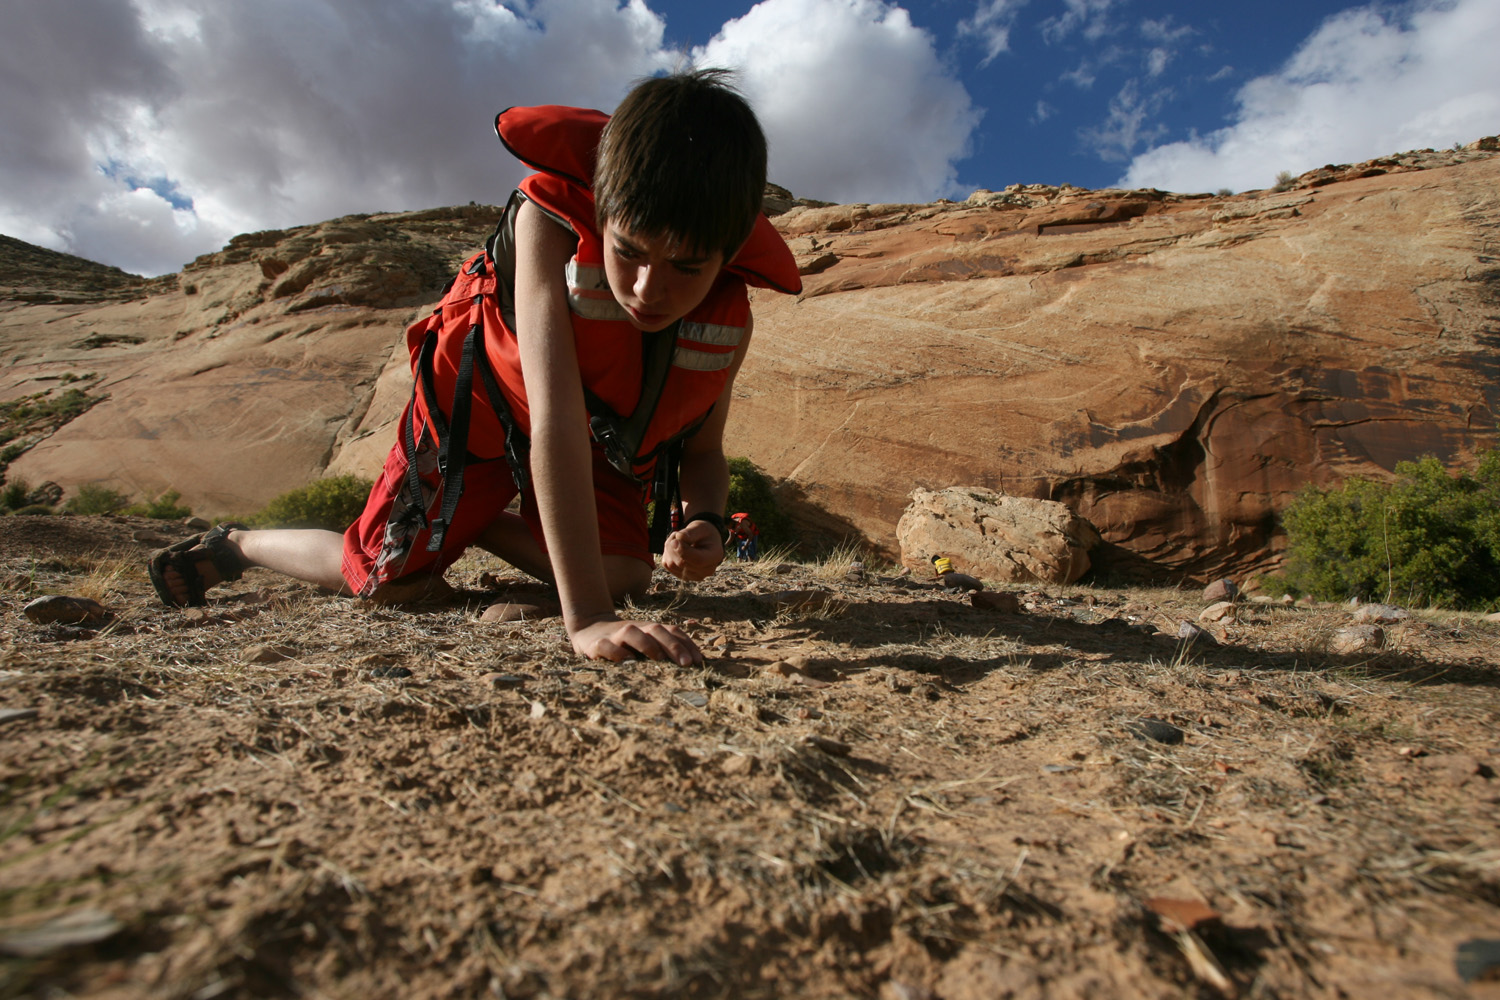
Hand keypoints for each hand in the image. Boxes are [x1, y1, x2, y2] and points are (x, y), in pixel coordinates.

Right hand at [570, 616, 702, 665]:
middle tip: (687, 663)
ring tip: (660, 659)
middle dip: (673, 645)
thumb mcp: (645, 643)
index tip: (698, 661)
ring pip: (632, 633)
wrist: (588, 629)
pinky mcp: (597, 645)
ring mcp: (615, 635)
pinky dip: (617, 653)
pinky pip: (607, 646)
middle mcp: (635, 628)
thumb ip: (663, 650)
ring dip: (648, 644)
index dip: (686, 644)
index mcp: (649, 629)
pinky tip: (627, 662)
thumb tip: (692, 666)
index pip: (671, 631)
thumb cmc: (624, 643)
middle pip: (656, 630)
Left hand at [661, 520, 723, 580]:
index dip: (683, 551)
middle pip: (682, 563)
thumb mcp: (700, 527)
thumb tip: (678, 539)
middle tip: (677, 533)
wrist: (704, 541)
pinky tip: (676, 547)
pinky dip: (667, 553)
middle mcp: (706, 570)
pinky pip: (667, 564)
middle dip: (674, 546)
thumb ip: (691, 532)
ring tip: (678, 539)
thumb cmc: (703, 533)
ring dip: (669, 548)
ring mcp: (694, 575)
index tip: (674, 540)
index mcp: (715, 556)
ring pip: (671, 564)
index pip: (698, 560)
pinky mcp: (682, 576)